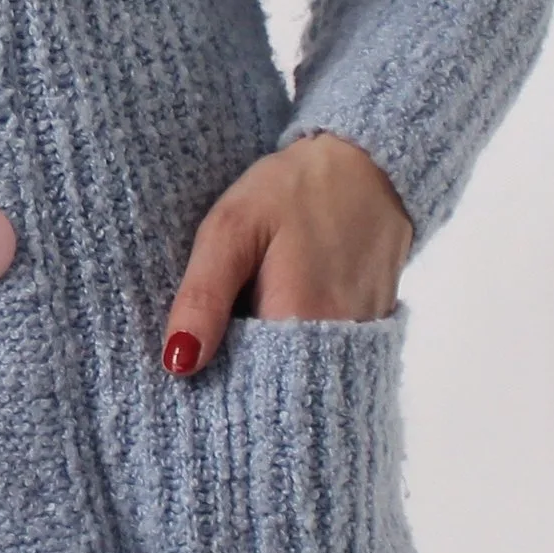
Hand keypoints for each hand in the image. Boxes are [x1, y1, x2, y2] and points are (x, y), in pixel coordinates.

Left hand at [159, 132, 411, 374]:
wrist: (368, 163)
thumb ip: (204, 296)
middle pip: (278, 387)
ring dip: (270, 359)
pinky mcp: (374, 329)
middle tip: (216, 339)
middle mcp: (340, 348)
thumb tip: (179, 364)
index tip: (195, 370)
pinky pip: (327, 357)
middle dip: (242, 374)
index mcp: (297, 325)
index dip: (218, 385)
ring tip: (247, 321)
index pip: (248, 389)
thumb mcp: (232, 229)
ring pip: (302, 373)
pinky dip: (298, 346)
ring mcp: (364, 340)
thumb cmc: (292, 191)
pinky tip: (279, 315)